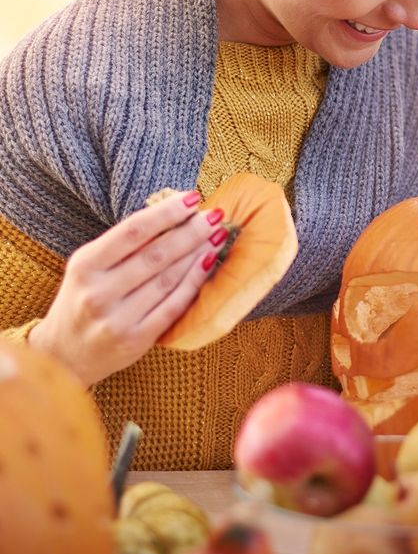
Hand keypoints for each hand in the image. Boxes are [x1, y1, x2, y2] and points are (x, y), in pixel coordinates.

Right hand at [29, 191, 227, 386]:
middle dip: (191, 231)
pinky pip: (174, 305)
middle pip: (156, 254)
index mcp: (85, 265)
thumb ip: (124, 244)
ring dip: (198, 253)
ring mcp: (117, 319)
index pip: (133, 231)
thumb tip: (175, 213)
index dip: (167, 212)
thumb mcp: (90, 266)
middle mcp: (98, 292)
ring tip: (217, 236)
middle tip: (215, 215)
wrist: (64, 355)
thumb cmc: (84, 299)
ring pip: (168, 279)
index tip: (193, 198)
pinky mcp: (136, 340)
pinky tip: (209, 263)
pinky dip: (195, 281)